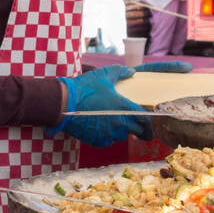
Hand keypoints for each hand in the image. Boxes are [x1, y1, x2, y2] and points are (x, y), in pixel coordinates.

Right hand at [47, 61, 192, 147]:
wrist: (62, 104)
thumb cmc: (83, 88)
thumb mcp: (103, 75)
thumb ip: (120, 72)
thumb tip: (131, 71)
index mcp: (124, 108)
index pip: (146, 120)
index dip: (151, 125)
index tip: (151, 127)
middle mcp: (120, 123)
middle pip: (138, 132)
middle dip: (139, 131)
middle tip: (138, 129)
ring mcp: (109, 134)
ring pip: (122, 137)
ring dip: (122, 132)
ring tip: (114, 123)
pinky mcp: (98, 141)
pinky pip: (108, 141)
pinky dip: (107, 136)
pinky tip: (100, 127)